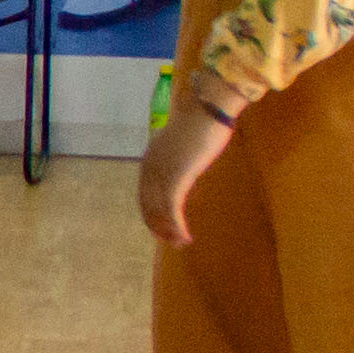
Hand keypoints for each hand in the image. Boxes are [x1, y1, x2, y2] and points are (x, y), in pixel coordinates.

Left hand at [138, 93, 235, 247]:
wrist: (208, 109)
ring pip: (159, 211)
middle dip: (158, 226)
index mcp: (151, 158)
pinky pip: (172, 210)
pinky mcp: (176, 178)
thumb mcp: (185, 143)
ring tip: (180, 243)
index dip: (152, 212)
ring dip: (169, 231)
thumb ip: (181, 157)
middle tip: (171, 241)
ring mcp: (161, 173)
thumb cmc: (203, 121)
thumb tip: (187, 168)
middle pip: (148, 205)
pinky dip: (177, 226)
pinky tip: (185, 237)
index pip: (145, 193)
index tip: (162, 226)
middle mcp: (151, 168)